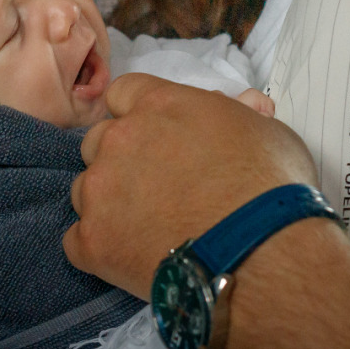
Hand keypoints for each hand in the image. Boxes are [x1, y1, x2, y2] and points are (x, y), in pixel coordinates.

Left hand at [65, 73, 318, 296]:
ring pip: (85, 190)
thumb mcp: (269, 134)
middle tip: (157, 186)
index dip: (139, 115)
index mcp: (160, 104)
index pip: (124, 93)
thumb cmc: (272, 188)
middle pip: (98, 141)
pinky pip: (77, 240)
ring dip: (109, 203)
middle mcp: (121, 139)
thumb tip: (245, 106)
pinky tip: (133, 255)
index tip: (159, 138)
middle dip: (120, 159)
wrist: (261, 253)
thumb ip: (242, 116)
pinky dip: (100, 247)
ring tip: (148, 228)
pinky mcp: (92, 241)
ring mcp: (101, 191)